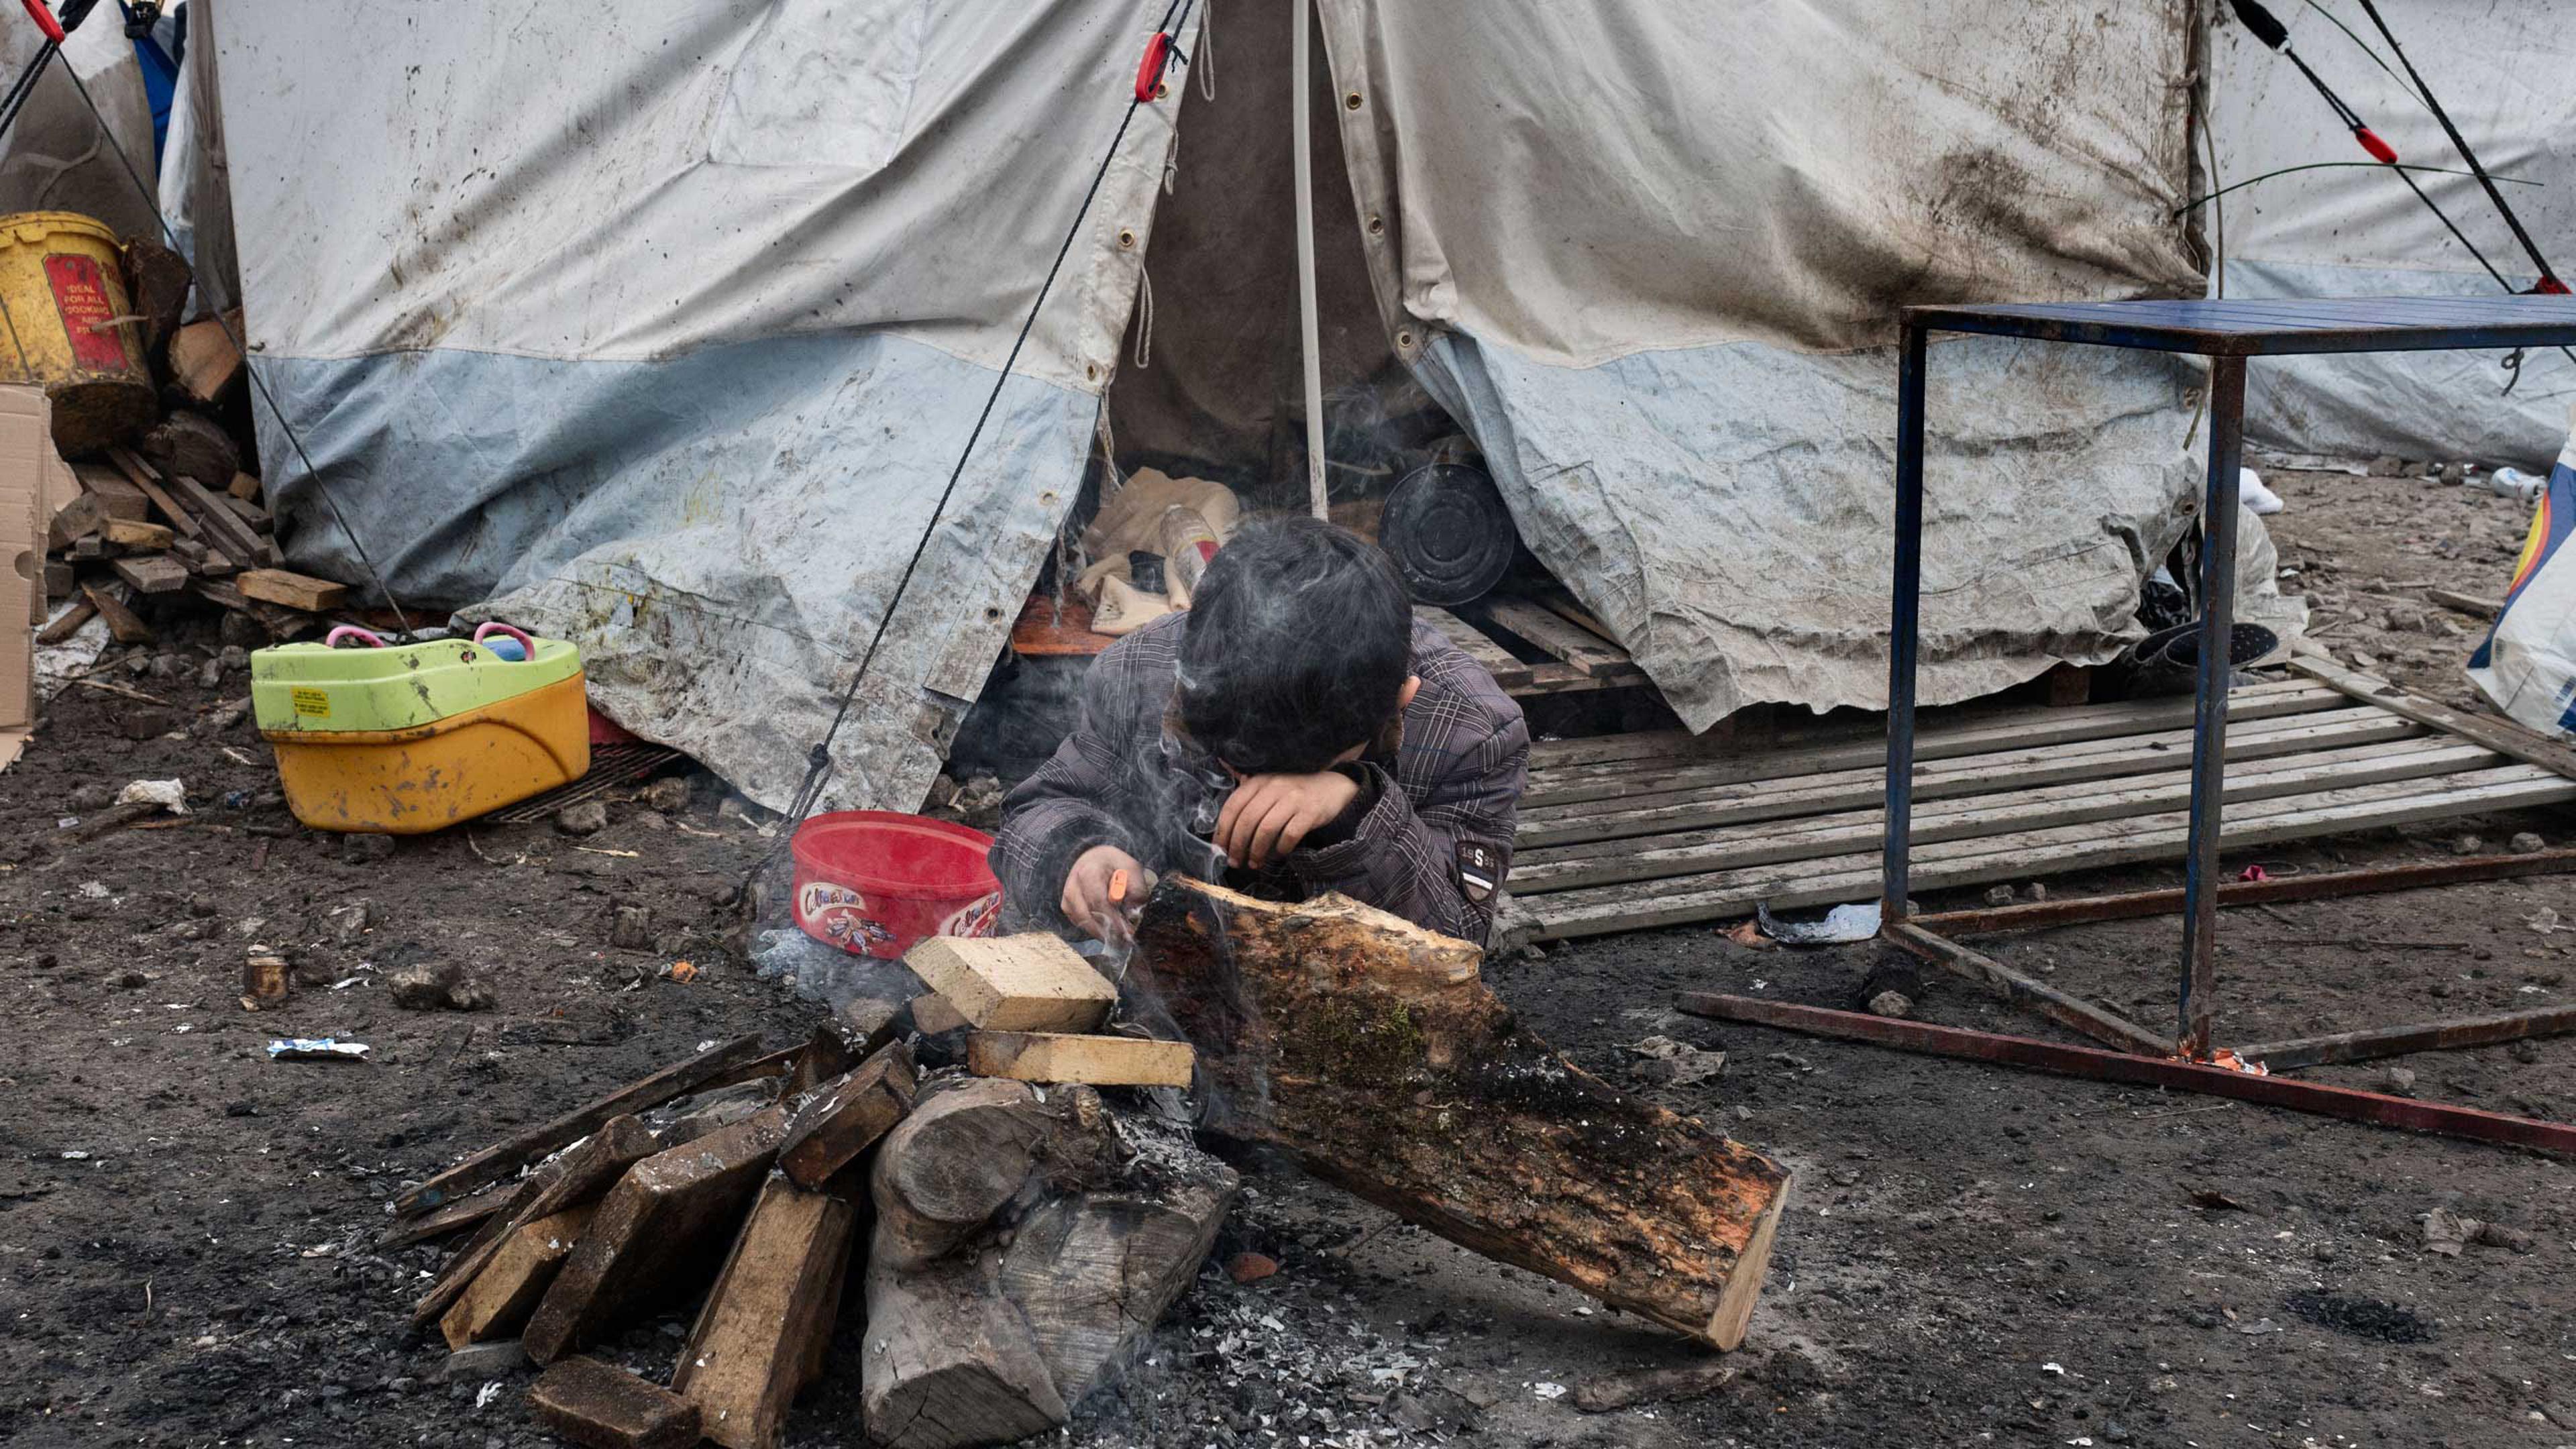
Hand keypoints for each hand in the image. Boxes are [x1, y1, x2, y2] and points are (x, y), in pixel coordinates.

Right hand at [1062, 845, 1144, 940]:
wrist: (1093, 858)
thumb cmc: (1113, 864)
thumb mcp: (1131, 868)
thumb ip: (1136, 889)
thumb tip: (1133, 913)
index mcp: (1089, 872)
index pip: (1099, 902)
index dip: (1113, 920)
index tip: (1127, 933)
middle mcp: (1073, 885)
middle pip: (1088, 917)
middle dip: (1108, 932)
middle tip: (1126, 940)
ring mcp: (1067, 897)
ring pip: (1083, 923)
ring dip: (1102, 933)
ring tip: (1120, 937)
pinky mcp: (1066, 907)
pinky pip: (1080, 923)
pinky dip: (1095, 929)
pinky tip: (1108, 928)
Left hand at [1215, 770, 1359, 869]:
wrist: (1333, 785)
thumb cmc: (1296, 790)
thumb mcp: (1270, 785)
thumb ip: (1249, 795)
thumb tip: (1223, 821)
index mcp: (1259, 780)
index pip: (1233, 806)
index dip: (1223, 830)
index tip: (1219, 848)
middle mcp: (1274, 787)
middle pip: (1247, 820)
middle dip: (1237, 845)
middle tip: (1234, 861)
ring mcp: (1293, 798)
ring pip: (1266, 829)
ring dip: (1256, 851)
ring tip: (1254, 863)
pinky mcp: (1310, 811)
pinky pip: (1290, 834)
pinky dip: (1281, 848)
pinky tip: (1279, 854)